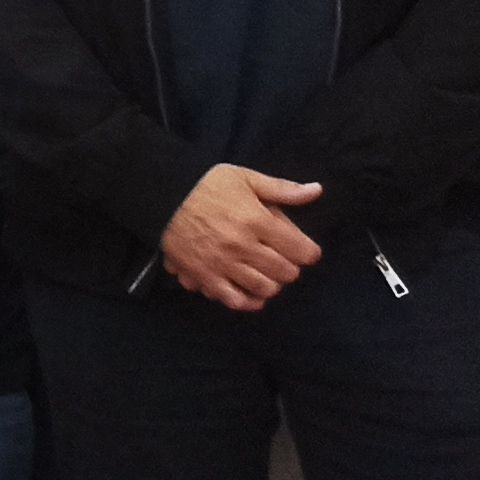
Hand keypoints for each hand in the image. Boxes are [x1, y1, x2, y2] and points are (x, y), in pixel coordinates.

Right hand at [163, 164, 324, 310]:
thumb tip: (317, 190)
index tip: (304, 250)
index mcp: (256, 219)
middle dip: (290, 267)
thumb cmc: (207, 185)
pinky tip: (251, 294)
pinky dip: (247, 301)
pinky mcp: (205, 276)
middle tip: (283, 260)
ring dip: (271, 283)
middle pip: (285, 272)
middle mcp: (242, 245)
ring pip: (264, 288)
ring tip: (266, 274)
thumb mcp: (245, 178)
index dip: (308, 252)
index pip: (300, 250)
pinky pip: (234, 300)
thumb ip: (282, 189)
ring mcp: (223, 264)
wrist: (162, 196)